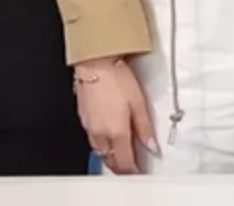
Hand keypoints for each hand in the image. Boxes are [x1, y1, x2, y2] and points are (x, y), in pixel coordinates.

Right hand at [74, 57, 156, 174]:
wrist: (94, 61)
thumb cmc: (115, 78)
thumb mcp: (138, 103)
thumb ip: (145, 128)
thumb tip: (151, 146)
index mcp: (116, 132)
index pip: (125, 163)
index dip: (133, 172)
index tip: (139, 172)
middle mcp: (100, 133)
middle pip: (110, 161)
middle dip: (121, 168)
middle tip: (131, 167)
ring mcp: (88, 125)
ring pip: (99, 151)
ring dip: (110, 157)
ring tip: (121, 154)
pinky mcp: (82, 117)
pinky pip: (91, 139)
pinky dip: (101, 144)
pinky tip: (108, 136)